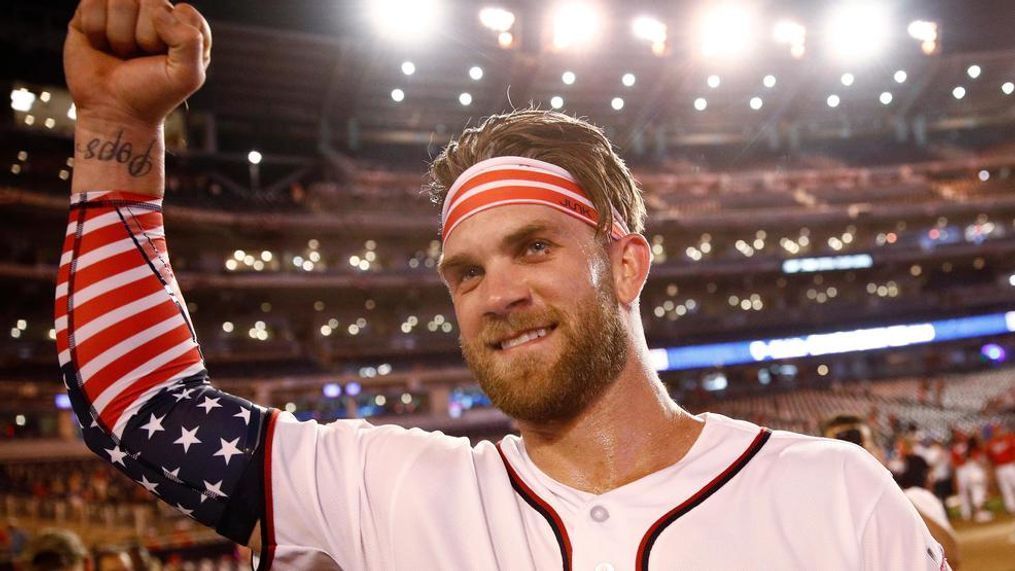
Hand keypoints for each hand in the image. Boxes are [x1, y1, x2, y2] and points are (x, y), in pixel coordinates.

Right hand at [64, 0, 211, 127]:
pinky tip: (100, 46)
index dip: (173, 38)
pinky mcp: (92, 13)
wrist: (114, 112)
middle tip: (139, 58)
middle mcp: (154, 15)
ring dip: (119, 35)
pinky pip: (92, 1)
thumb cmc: (153, 95)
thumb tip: (159, 11)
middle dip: (144, 37)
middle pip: (150, 1)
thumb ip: (191, 41)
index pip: (184, 12)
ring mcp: (122, 12)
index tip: (165, 60)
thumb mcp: (187, 76)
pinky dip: (96, 29)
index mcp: (183, 28)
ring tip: (121, 54)